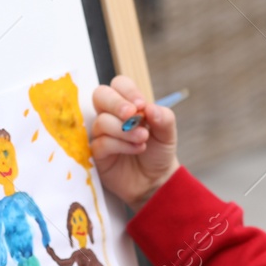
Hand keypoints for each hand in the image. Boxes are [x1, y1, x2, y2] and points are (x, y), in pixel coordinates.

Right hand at [90, 75, 179, 210]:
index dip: (128, 91)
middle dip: (116, 103)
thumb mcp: (168, 134)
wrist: (156, 180)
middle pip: (100, 95)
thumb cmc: (158, 153)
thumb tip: (150, 108)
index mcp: (128, 105)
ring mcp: (102, 134)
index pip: (119, 85)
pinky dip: (121, 145)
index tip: (141, 105)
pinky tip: (136, 150)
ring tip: (142, 140)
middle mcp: (111, 115)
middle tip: (133, 115)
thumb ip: (163, 118)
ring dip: (124, 130)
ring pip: (101, 121)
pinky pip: (101, 143)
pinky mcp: (97, 153)